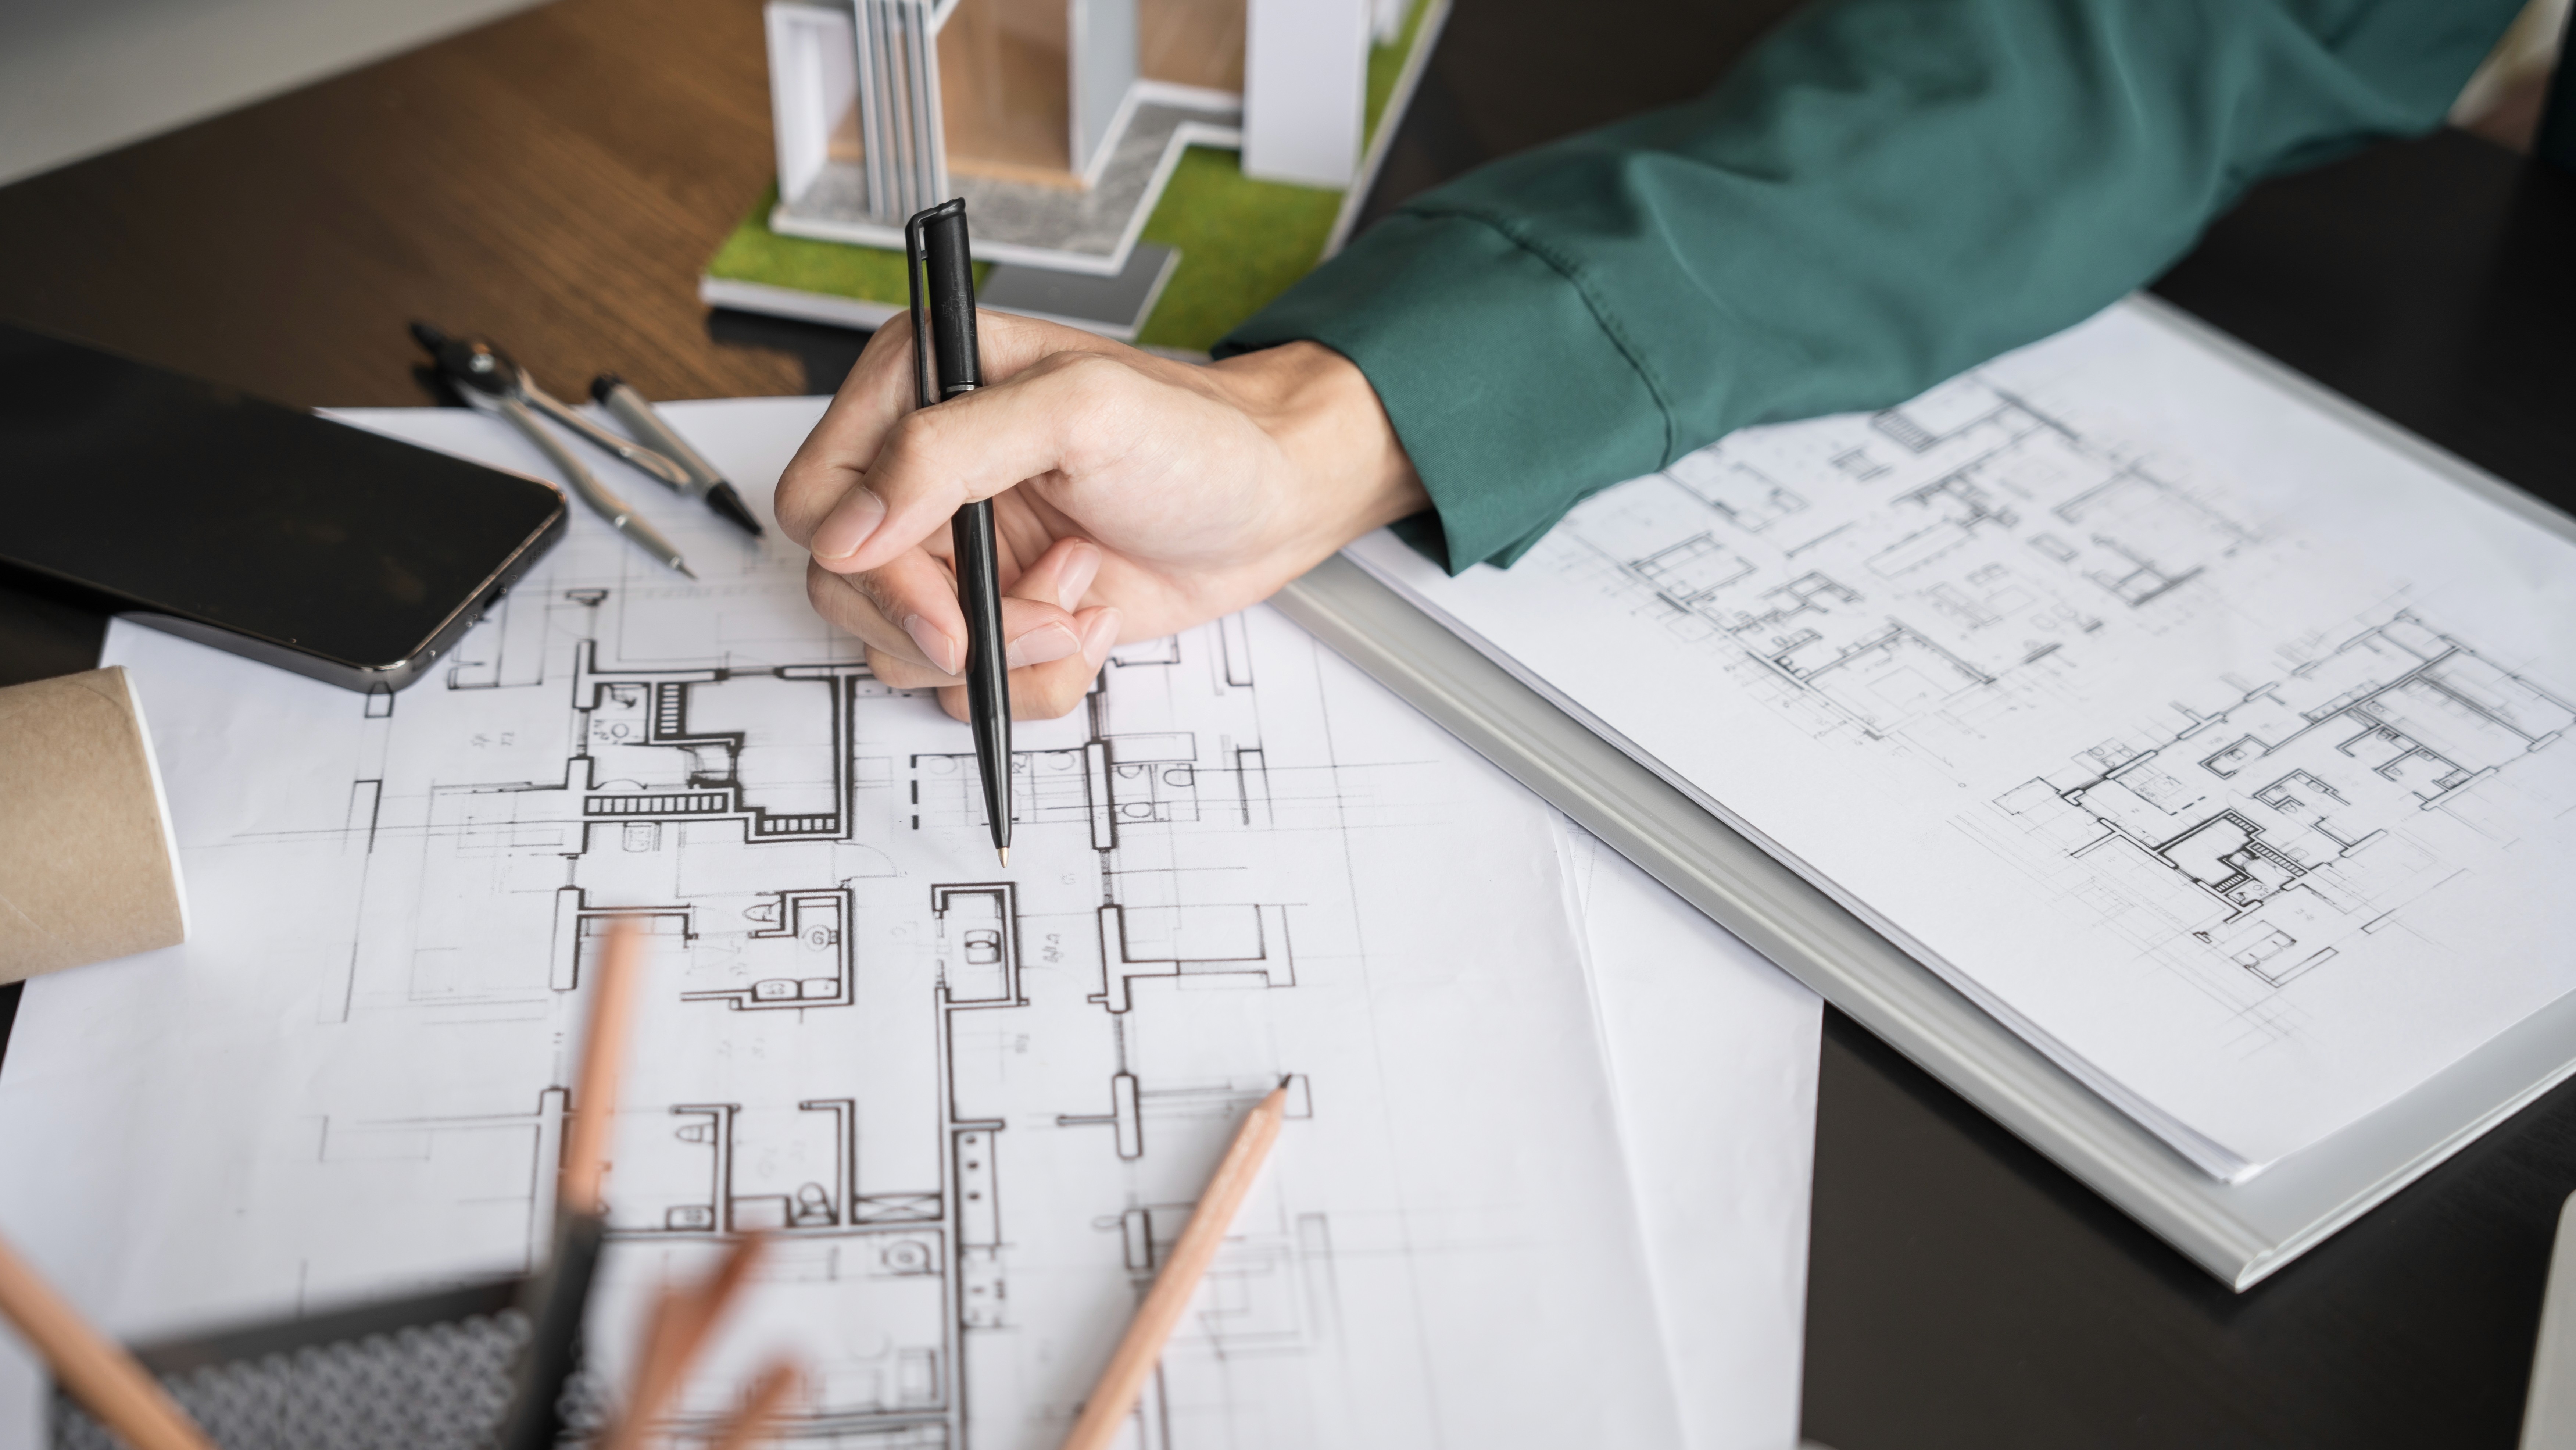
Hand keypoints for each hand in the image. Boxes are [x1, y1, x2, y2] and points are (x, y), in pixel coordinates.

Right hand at [773, 312, 1426, 718]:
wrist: (1274, 503)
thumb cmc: (1197, 437)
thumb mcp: (1078, 412)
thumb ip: (948, 452)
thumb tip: (847, 526)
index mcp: (917, 391)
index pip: (820, 499)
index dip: (871, 566)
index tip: (945, 605)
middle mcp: (923, 473)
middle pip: (848, 590)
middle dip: (946, 625)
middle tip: (1039, 613)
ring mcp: (959, 548)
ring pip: (905, 652)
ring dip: (1001, 651)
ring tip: (1079, 597)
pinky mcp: (1000, 609)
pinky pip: (969, 684)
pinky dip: (1035, 675)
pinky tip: (1091, 619)